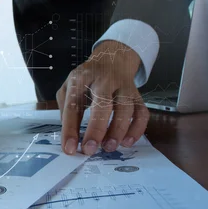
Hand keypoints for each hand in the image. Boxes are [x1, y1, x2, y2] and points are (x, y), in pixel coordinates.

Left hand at [56, 40, 149, 155]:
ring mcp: (123, 87)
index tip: (69, 148)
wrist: (111, 59)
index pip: (73, 106)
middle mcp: (104, 81)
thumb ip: (65, 110)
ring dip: (117, 131)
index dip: (70, 129)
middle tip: (90, 150)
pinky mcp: (137, 95)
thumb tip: (70, 138)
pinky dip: (137, 130)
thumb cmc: (86, 79)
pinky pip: (142, 113)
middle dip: (96, 130)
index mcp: (81, 79)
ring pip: (126, 109)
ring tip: (108, 147)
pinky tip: (127, 142)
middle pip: (103, 105)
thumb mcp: (68, 87)